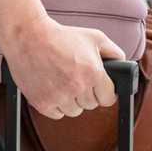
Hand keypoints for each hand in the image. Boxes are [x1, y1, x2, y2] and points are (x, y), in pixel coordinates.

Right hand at [2, 16, 122, 120]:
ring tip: (63, 81)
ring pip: (74, 111)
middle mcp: (77, 87)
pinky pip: (57, 114)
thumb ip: (114, 52)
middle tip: (77, 77)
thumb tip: (123, 66)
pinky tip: (52, 87)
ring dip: (72, 100)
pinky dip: (56, 104)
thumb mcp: (94, 37)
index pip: (108, 99)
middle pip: (91, 105)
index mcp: (93, 73)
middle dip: (87, 93)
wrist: (28, 36)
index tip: (99, 87)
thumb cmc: (60, 36)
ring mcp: (58, 96)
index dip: (104, 91)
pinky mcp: (42, 102)